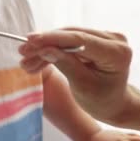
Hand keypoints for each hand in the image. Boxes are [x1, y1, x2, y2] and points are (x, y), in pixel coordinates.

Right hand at [19, 27, 136, 122]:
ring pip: (68, 38)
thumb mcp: (82, 86)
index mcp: (116, 53)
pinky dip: (54, 50)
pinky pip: (71, 41)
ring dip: (46, 48)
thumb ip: (65, 64)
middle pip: (72, 36)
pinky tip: (37, 58)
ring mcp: (106, 38)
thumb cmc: (102, 101)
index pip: (79, 40)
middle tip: (23, 51)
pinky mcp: (96, 39)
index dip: (53, 38)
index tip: (30, 40)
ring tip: (26, 60)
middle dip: (45, 43)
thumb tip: (43, 48)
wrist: (115, 104)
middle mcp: (114, 40)